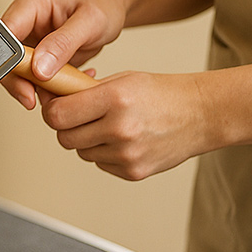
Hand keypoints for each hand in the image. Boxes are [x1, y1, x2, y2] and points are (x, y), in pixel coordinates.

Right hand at [0, 0, 127, 109]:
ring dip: (34, 87)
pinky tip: (67, 85)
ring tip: (60, 91)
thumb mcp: (90, 21)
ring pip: (15, 69)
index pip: (6, 32)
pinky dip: (47, 87)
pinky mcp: (35, 53)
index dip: (10, 58)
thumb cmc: (102, 5)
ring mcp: (28, 36)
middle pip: (5, 54)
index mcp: (31, 1)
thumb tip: (39, 68)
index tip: (27, 80)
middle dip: (18, 80)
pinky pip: (31, 76)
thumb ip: (63, 44)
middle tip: (33, 98)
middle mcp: (24, 18)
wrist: (110, 5)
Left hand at [39, 71, 212, 180]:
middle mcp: (120, 128)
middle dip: (66, 126)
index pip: (58, 114)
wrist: (201, 114)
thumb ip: (84, 92)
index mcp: (114, 98)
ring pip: (81, 152)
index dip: (51, 110)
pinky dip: (104, 153)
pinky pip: (100, 164)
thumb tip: (50, 99)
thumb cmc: (161, 93)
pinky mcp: (133, 171)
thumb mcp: (120, 80)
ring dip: (86, 140)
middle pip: (64, 137)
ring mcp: (127, 153)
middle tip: (79, 115)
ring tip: (107, 125)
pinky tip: (122, 139)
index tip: (55, 105)